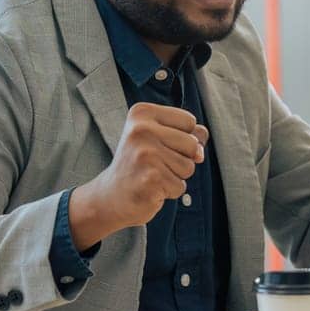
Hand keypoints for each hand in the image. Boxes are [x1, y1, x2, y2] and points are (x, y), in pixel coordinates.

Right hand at [70, 103, 208, 249]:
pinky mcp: (150, 178)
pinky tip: (150, 188)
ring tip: (152, 175)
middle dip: (181, 159)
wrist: (110, 197)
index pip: (189, 121)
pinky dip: (170, 191)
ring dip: (175, 176)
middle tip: (154, 164)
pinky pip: (180, 186)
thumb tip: (199, 151)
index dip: (182, 138)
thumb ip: (189, 135)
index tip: (156, 145)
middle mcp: (141, 130)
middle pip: (192, 144)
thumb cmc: (141, 164)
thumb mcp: (161, 139)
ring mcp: (144, 154)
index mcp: (142, 113)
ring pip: (189, 166)